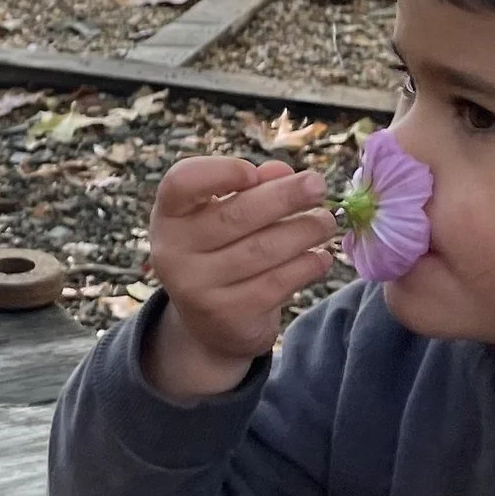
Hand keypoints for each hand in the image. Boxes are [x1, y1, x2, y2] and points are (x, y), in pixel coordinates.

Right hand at [144, 155, 335, 399]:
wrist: (209, 323)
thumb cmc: (220, 251)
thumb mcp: (222, 215)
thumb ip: (249, 188)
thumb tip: (282, 172)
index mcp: (168, 216)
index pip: (182, 182)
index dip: (220, 172)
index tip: (253, 172)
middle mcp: (173, 252)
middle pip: (235, 215)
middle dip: (284, 196)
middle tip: (318, 184)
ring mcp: (197, 288)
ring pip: (263, 249)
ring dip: (304, 231)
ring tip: (326, 222)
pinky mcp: (228, 315)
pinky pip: (277, 283)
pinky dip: (306, 266)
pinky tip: (321, 257)